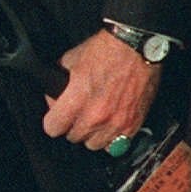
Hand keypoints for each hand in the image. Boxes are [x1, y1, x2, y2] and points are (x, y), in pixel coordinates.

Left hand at [42, 29, 161, 150]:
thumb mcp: (71, 59)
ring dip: (92, 134)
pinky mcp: (133, 124)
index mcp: (78, 99)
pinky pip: (117, 145)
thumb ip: (59, 80)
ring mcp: (116, 123)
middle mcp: (96, 116)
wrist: (137, 47)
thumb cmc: (106, 50)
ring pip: (94, 144)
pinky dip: (112, 137)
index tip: (56, 116)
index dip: (53, 121)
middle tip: (78, 112)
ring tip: (95, 119)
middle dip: (72, 125)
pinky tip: (111, 123)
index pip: (53, 128)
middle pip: (73, 137)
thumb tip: (53, 93)